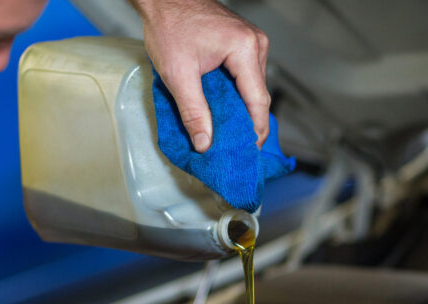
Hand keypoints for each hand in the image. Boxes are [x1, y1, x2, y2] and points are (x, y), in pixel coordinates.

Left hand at [136, 0, 269, 152]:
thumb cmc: (169, 27)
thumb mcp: (178, 75)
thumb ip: (193, 113)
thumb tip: (205, 144)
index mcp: (245, 49)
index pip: (258, 101)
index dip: (255, 131)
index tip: (249, 153)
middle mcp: (256, 44)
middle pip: (258, 95)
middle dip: (247, 123)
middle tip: (234, 148)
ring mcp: (252, 42)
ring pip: (252, 87)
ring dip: (241, 110)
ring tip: (227, 133)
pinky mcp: (243, 43)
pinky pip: (246, 76)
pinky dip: (236, 95)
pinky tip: (223, 110)